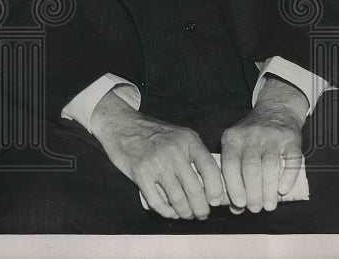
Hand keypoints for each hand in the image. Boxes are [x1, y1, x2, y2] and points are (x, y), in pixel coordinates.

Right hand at [89, 90, 224, 219]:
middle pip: (195, 190)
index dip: (217, 190)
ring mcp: (156, 163)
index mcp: (187, 140)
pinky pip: (158, 202)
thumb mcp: (179, 136)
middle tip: (202, 213)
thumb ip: (195, 156)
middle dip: (201, 209)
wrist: (121, 124)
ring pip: (178, 200)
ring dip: (185, 212)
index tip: (216, 201)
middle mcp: (173, 151)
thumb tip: (213, 185)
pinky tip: (170, 211)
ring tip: (186, 213)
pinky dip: (166, 212)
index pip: (210, 169)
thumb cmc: (153, 133)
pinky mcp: (140, 173)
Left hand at [220, 77, 306, 213]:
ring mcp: (272, 136)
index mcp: (232, 138)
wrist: (276, 109)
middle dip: (252, 192)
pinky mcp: (292, 139)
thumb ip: (233, 174)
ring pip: (270, 166)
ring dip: (269, 189)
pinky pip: (292, 160)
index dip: (233, 186)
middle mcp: (251, 135)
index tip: (238, 204)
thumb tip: (235, 208)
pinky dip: (287, 177)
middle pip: (250, 167)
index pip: (229, 164)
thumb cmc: (252, 136)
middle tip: (255, 208)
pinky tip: (283, 191)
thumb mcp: (237, 146)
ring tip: (268, 205)